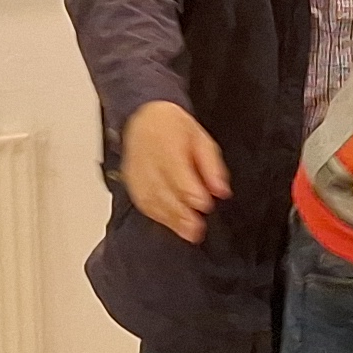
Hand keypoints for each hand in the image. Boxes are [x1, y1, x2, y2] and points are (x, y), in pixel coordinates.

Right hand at [120, 100, 227, 242]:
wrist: (146, 118)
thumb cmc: (174, 128)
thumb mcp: (201, 139)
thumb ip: (212, 166)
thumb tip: (221, 189)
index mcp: (167, 145)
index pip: (178, 174)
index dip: (192, 193)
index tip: (205, 205)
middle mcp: (148, 160)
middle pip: (164, 191)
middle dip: (182, 213)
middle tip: (198, 230)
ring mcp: (137, 173)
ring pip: (152, 200)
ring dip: (170, 220)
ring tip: (188, 233)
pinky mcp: (131, 183)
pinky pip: (142, 203)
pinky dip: (158, 217)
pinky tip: (172, 225)